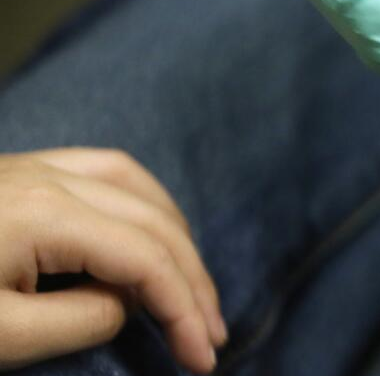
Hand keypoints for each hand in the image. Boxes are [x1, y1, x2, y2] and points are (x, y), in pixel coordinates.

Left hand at [0, 149, 223, 372]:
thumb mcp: (4, 337)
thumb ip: (83, 319)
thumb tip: (126, 301)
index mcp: (44, 214)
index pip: (146, 258)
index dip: (185, 309)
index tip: (202, 359)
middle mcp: (46, 177)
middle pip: (151, 219)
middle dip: (192, 279)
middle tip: (212, 332)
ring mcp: (28, 168)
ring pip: (132, 183)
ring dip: (173, 232)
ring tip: (190, 280)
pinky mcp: (12, 175)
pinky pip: (98, 170)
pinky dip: (138, 200)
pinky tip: (143, 227)